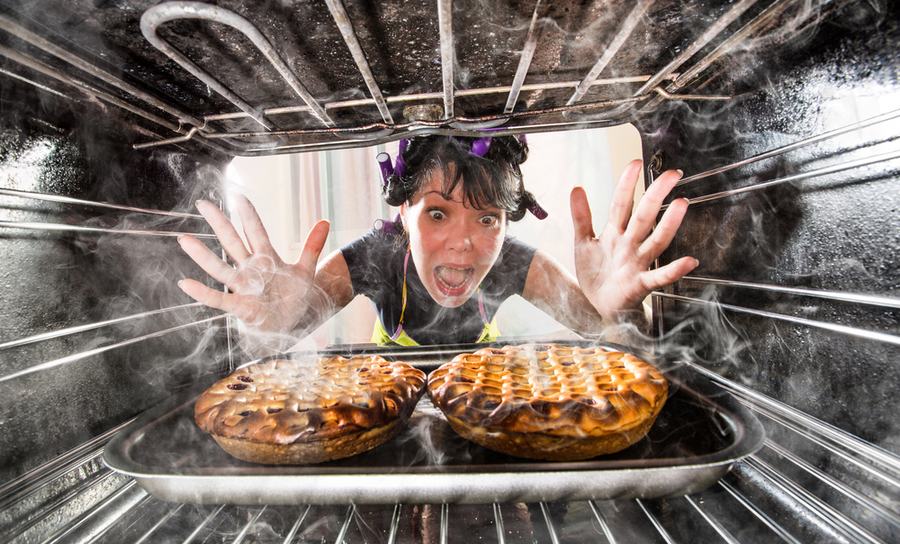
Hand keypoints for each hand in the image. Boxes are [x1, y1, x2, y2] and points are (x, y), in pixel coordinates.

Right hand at [176, 194, 330, 335]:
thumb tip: (326, 221)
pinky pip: (219, 299)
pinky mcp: (240, 306)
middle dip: (219, 223)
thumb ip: (312, 247)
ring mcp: (243, 287)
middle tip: (202, 204)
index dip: (249, 215)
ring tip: (184, 240)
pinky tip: (185, 283)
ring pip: (220, 268)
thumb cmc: (292, 297)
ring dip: (202, 255)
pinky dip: (202, 292)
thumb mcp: (306, 271)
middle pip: (232, 242)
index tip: (238, 196)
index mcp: (266, 258)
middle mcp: (251, 269)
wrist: (289, 324)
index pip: (256, 232)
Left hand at [570, 159, 697, 325]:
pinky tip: (690, 261)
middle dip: (656, 195)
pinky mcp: (640, 284)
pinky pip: (659, 276)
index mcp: (614, 233)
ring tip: (681, 205)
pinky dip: (674, 270)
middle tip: (671, 175)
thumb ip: (581, 216)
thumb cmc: (596, 273)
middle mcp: (629, 245)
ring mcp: (637, 264)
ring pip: (655, 241)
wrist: (598, 306)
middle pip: (643, 216)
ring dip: (668, 224)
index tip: (635, 163)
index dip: (626, 184)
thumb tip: (576, 187)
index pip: (621, 204)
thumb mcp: (583, 242)